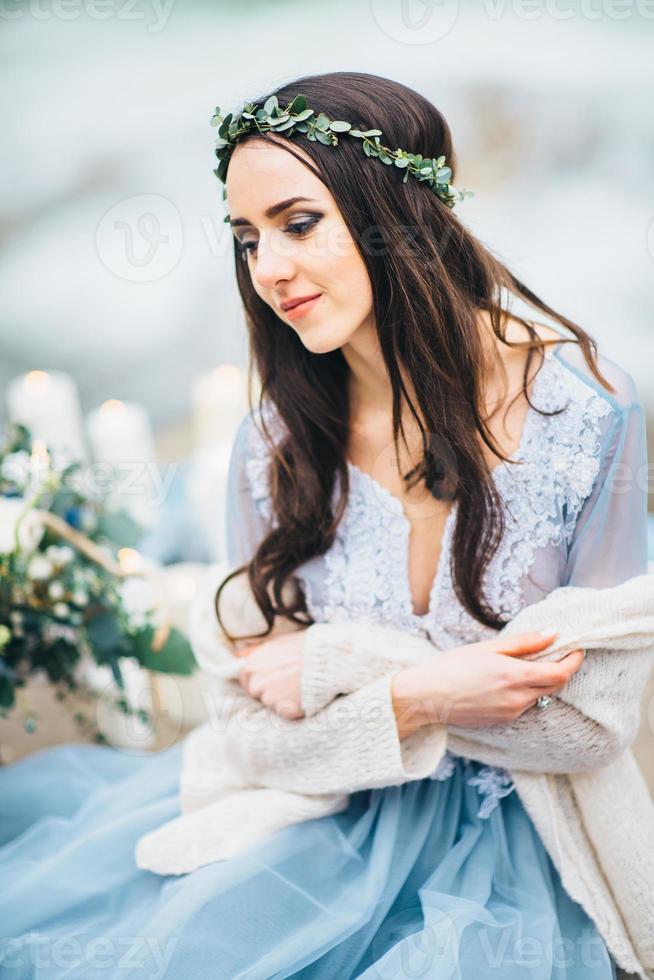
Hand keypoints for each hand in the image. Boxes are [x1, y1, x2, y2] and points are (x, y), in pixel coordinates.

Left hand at [234, 630, 305, 718]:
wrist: (326, 659)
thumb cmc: (303, 647)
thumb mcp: (277, 642)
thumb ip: (255, 651)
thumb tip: (238, 655)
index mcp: (251, 666)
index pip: (245, 679)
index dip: (259, 678)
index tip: (272, 676)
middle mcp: (256, 683)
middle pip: (257, 693)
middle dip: (270, 689)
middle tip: (289, 680)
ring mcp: (269, 699)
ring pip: (272, 703)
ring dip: (283, 698)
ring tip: (299, 685)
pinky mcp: (283, 710)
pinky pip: (285, 712)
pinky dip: (294, 707)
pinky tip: (304, 694)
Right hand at [391, 631, 584, 736]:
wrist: (426, 698)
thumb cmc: (452, 667)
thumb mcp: (487, 648)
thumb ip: (524, 643)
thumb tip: (552, 634)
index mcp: (515, 676)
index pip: (560, 673)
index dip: (574, 661)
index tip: (577, 649)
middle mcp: (518, 699)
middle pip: (555, 686)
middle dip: (561, 669)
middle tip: (557, 653)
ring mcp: (511, 713)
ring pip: (539, 696)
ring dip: (540, 681)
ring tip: (524, 664)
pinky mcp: (502, 721)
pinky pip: (524, 705)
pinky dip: (525, 692)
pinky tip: (506, 681)